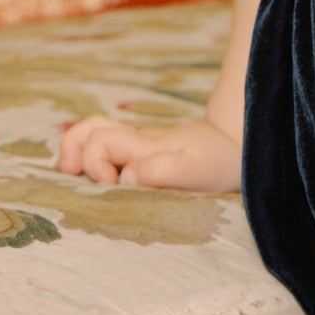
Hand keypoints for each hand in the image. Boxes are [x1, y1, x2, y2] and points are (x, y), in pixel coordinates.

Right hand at [58, 115, 242, 194]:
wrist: (241, 148)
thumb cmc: (220, 162)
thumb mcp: (198, 170)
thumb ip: (162, 171)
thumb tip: (125, 178)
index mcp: (145, 145)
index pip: (100, 141)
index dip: (93, 162)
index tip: (109, 185)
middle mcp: (137, 142)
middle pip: (90, 130)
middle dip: (73, 152)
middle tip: (75, 178)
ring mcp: (140, 147)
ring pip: (96, 133)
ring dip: (78, 152)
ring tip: (74, 176)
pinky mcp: (145, 156)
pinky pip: (109, 148)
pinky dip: (93, 159)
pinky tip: (98, 183)